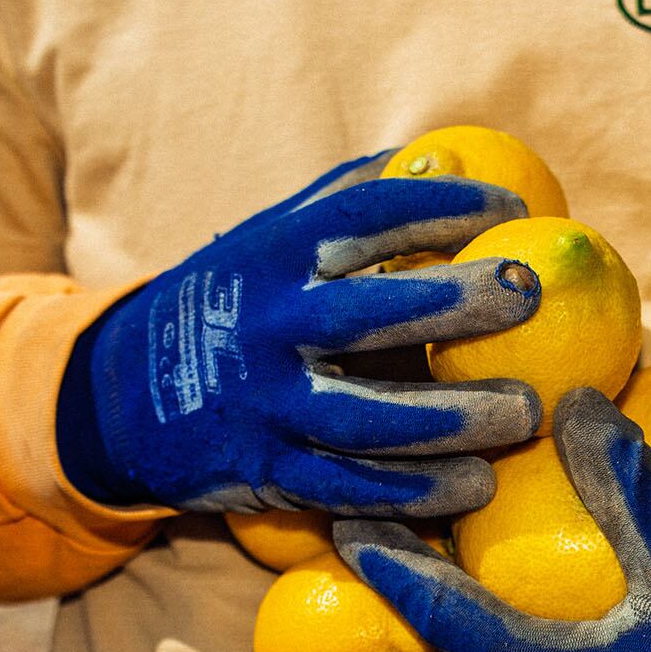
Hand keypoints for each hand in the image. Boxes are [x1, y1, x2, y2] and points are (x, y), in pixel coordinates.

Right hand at [57, 153, 541, 515]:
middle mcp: (265, 326)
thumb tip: (444, 158)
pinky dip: (415, 493)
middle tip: (529, 296)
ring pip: (366, 420)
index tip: (513, 208)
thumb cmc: (232, 302)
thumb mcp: (268, 238)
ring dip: (454, 420)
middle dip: (456, 303)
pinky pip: (348, 490)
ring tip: (527, 412)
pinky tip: (477, 484)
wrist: (121, 397)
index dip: (443, 206)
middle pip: (368, 313)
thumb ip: (347, 198)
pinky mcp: (265, 473)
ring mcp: (263, 404)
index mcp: (274, 254)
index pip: (365, 216)